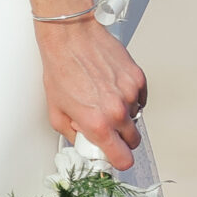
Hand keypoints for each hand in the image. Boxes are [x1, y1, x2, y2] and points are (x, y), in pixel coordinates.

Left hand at [37, 16, 146, 167]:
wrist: (70, 37)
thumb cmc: (61, 69)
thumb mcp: (56, 111)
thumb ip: (73, 133)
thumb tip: (85, 143)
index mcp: (97, 124)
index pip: (122, 159)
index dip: (117, 159)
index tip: (112, 154)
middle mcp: (117, 111)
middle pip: (133, 141)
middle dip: (121, 138)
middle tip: (105, 126)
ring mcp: (131, 94)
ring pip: (136, 117)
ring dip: (124, 114)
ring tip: (103, 98)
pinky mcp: (138, 78)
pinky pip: (140, 98)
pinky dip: (130, 97)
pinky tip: (112, 87)